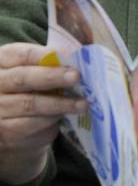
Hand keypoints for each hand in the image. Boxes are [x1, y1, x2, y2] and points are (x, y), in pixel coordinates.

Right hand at [0, 44, 85, 185]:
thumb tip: (79, 57)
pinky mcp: (3, 131)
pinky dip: (50, 120)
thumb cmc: (28, 87)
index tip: (68, 55)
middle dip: (52, 77)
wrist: (10, 121)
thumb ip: (49, 63)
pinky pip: (29, 125)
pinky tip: (64, 116)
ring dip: (59, 104)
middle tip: (76, 76)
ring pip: (29, 104)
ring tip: (82, 103)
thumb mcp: (32, 70)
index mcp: (3, 61)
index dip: (44, 55)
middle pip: (23, 78)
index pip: (22, 54)